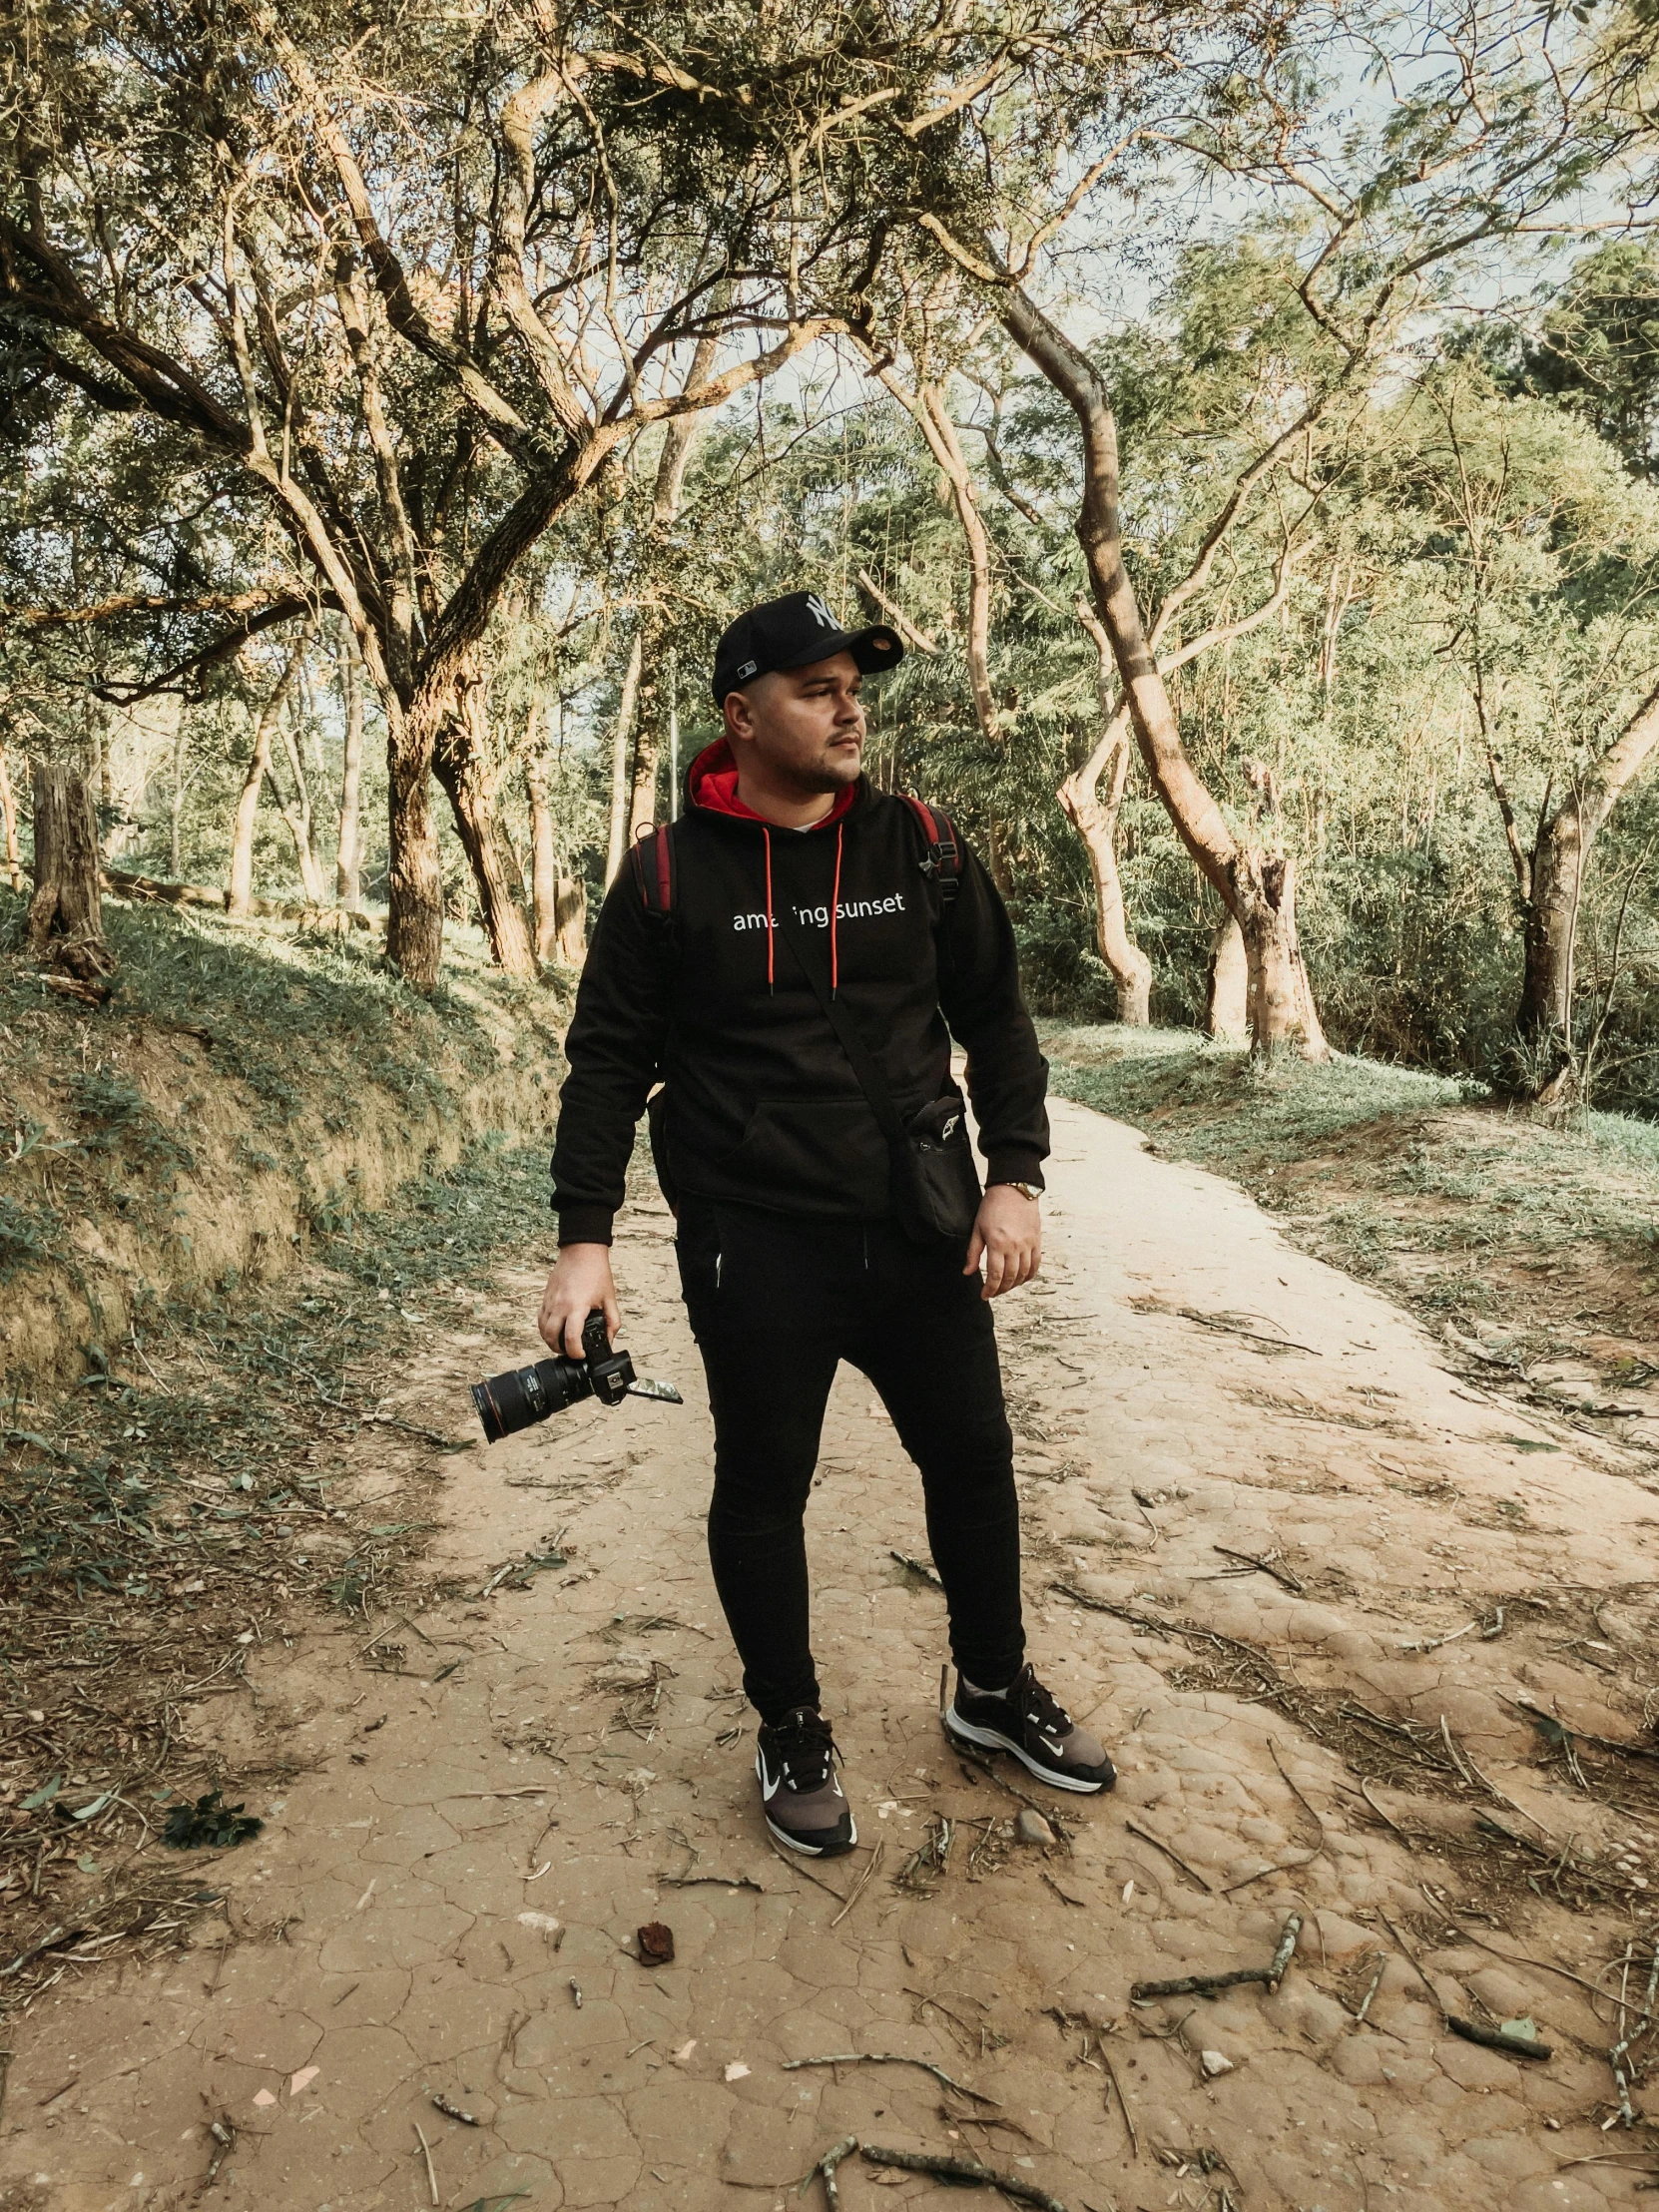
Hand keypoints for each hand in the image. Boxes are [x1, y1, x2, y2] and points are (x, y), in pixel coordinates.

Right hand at [538, 1243, 620, 1357]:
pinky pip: (540, 1319)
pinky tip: (555, 1330)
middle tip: (570, 1352)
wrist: (581, 1251)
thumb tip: (609, 1339)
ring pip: (542, 1329)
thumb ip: (612, 1321)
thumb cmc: (595, 1271)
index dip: (575, 1352)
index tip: (581, 1355)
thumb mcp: (609, 1298)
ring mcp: (550, 1301)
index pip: (571, 1338)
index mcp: (577, 1307)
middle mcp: (560, 1306)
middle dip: (560, 1350)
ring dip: (550, 1340)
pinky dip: (545, 1328)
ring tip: (562, 1344)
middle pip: (551, 1337)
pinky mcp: (545, 1297)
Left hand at [964, 1184, 1040, 1299]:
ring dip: (1014, 1284)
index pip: (995, 1275)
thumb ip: (973, 1253)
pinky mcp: (1036, 1241)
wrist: (1014, 1189)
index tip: (985, 1295)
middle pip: (1010, 1277)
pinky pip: (1036, 1264)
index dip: (990, 1289)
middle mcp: (1015, 1246)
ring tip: (1006, 1287)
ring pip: (1024, 1273)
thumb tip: (968, 1272)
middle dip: (1001, 1290)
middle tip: (994, 1293)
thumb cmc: (993, 1206)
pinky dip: (1029, 1275)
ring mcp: (1028, 1244)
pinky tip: (1022, 1278)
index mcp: (997, 1243)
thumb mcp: (977, 1228)